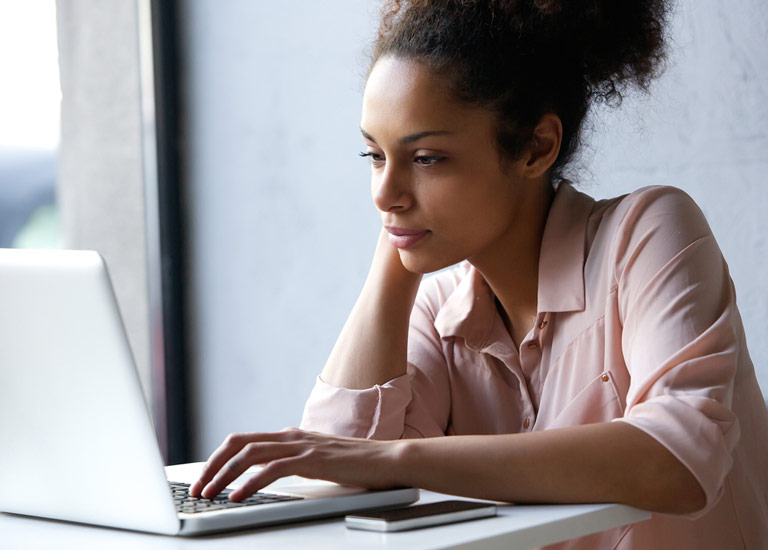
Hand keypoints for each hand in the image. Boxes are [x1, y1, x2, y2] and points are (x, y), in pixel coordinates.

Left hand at [189, 428, 400, 500]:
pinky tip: (238, 496)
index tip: (204, 479)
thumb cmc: (356, 465)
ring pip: (249, 454)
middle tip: (197, 488)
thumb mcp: (317, 461)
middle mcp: (291, 436)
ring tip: (209, 494)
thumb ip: (294, 462)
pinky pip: (272, 468)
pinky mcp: (312, 460)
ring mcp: (302, 445)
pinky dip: (250, 482)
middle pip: (238, 443)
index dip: (219, 459)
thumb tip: (268, 476)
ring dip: (223, 475)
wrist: (388, 460)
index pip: (243, 441)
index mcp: (290, 435)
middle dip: (212, 465)